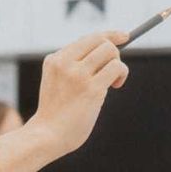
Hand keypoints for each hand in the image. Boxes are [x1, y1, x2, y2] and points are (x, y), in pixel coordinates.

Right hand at [30, 30, 129, 154]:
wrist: (46, 136)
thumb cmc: (56, 114)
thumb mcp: (57, 82)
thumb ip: (73, 67)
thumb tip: (108, 54)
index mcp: (54, 59)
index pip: (88, 38)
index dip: (109, 35)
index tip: (124, 36)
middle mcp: (65, 63)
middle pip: (101, 40)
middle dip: (114, 52)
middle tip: (113, 71)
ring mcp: (77, 75)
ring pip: (110, 51)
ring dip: (118, 65)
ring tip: (113, 81)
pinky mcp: (91, 89)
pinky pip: (116, 67)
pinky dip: (122, 74)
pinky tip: (116, 85)